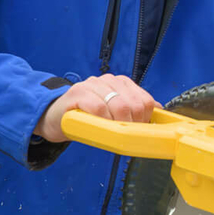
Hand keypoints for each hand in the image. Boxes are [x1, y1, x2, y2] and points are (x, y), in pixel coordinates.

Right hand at [36, 74, 157, 142]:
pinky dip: (103, 120)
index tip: (137, 130)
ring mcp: (91, 85)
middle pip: (133, 103)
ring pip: (118, 104)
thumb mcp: (113, 112)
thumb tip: (158, 110)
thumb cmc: (86, 116)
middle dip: (133, 123)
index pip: (144, 99)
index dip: (145, 118)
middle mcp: (107, 81)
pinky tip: (100, 126)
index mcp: (120, 83)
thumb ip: (133, 109)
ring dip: (118, 123)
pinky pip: (98, 107)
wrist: (55, 118)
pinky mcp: (77, 93)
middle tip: (124, 134)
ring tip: (111, 132)